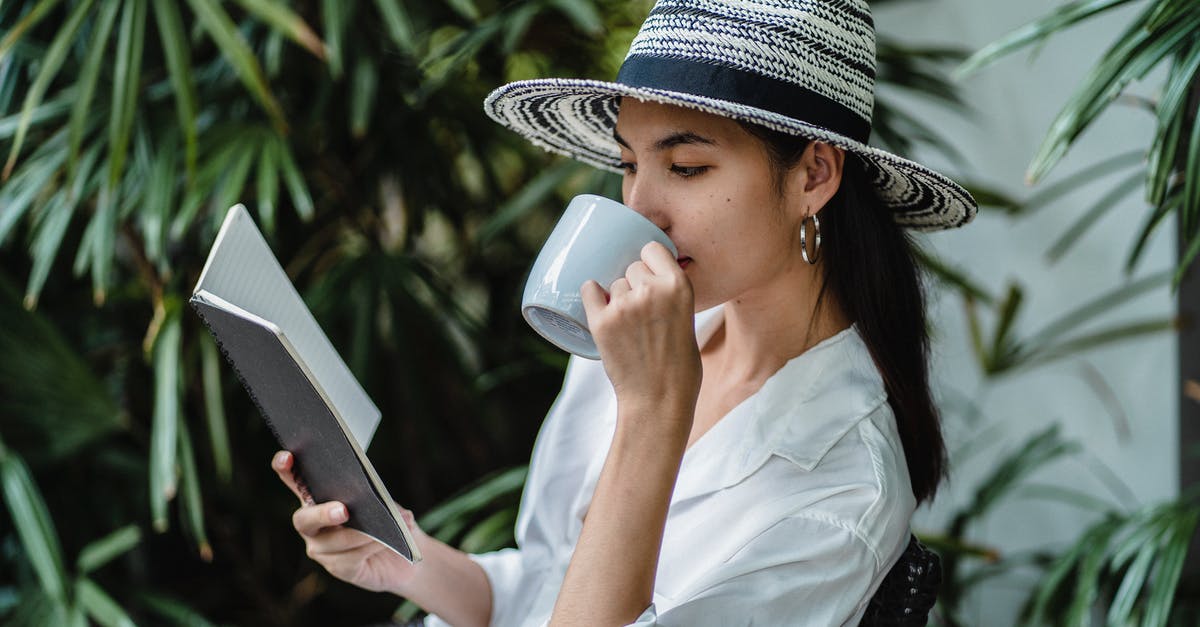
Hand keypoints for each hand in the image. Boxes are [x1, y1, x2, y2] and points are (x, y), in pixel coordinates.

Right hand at [272, 450, 424, 593]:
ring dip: (359, 534)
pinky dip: (368, 547)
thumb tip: (377, 500)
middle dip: (322, 514)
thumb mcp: (386, 504)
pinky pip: (349, 558)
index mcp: (319, 498)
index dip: (285, 469)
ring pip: (332, 541)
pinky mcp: (337, 568)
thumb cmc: (389, 524)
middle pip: (303, 519)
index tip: (288, 457)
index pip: (294, 481)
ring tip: (383, 529)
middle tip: (344, 510)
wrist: (405, 559)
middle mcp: (312, 525)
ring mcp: (321, 549)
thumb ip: (376, 498)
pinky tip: (384, 542)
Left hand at [580, 242, 700, 427]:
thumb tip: (645, 276)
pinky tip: (600, 309)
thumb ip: (670, 295)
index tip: (648, 274)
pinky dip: (592, 298)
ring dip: (617, 299)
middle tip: (642, 313)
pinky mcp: (602, 322)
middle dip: (634, 284)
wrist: (660, 400)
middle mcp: (651, 291)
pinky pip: (589, 291)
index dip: (649, 261)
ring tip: (630, 328)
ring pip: (613, 284)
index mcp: (678, 286)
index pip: (653, 249)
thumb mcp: (687, 319)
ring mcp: (624, 306)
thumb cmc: (678, 366)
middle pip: (631, 267)